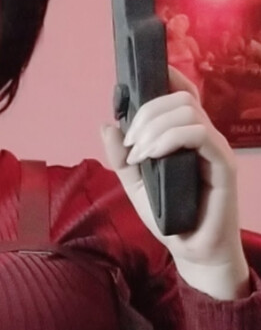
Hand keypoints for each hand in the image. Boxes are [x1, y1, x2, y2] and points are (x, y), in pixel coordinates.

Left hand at [101, 66, 249, 298]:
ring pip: (187, 111)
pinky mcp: (223, 164)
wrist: (193, 251)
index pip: (180, 93)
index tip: (129, 89)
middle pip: (179, 97)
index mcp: (185, 135)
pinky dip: (169, 139)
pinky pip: (199, 133)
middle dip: (146, 113)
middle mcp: (203, 135)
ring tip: (138, 154)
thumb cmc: (169, 218)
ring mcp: (214, 148)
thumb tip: (106, 124)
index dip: (162, 78)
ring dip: (154, 127)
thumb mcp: (136, 186)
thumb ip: (121, 158)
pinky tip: (151, 155)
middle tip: (130, 143)